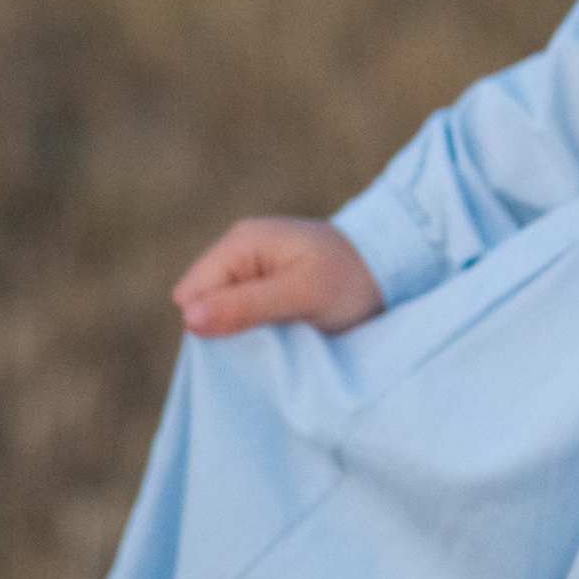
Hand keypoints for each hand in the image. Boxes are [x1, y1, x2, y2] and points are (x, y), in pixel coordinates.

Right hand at [173, 216, 383, 338]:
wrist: (390, 268)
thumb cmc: (349, 279)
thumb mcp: (301, 296)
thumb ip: (246, 306)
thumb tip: (189, 320)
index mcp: (239, 243)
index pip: (190, 296)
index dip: (213, 323)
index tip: (255, 333)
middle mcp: (237, 251)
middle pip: (199, 305)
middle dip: (226, 328)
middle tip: (272, 334)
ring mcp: (248, 268)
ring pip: (218, 313)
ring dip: (243, 330)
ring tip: (282, 332)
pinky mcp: (261, 284)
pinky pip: (238, 313)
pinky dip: (256, 328)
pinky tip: (284, 331)